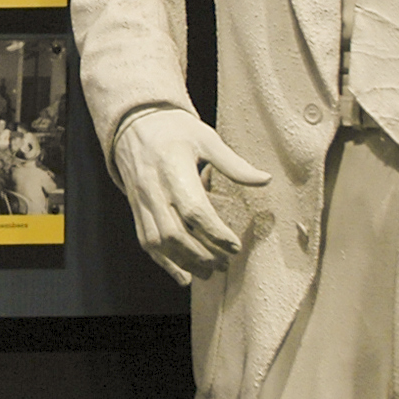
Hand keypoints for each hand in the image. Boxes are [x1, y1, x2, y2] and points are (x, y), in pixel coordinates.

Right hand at [114, 107, 268, 284]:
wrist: (134, 122)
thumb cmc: (175, 129)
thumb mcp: (206, 138)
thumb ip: (233, 163)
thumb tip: (265, 180)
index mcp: (173, 166)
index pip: (193, 209)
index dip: (215, 232)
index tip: (235, 246)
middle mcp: (153, 186)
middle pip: (174, 232)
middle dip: (202, 254)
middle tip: (226, 263)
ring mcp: (141, 199)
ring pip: (158, 241)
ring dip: (184, 262)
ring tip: (209, 272)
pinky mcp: (135, 207)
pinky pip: (146, 240)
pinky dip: (163, 262)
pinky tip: (183, 276)